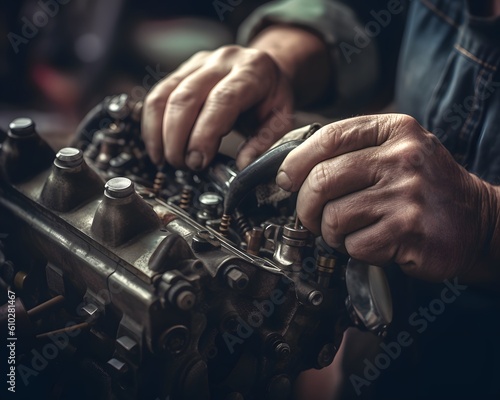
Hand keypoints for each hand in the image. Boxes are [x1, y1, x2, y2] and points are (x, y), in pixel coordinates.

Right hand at [142, 45, 293, 170]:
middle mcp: (223, 60)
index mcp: (252, 70)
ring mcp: (199, 63)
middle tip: (183, 165)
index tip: (197, 161)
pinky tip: (157, 147)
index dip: (205, 133)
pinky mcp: (182, 70)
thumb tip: (243, 166)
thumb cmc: (271, 96)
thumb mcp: (281, 118)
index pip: (222, 100)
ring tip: (167, 160)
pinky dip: (152, 124)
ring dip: (160, 133)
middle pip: (187, 97)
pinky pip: (158, 95)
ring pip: (165, 94)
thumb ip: (265, 142)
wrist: (264, 68)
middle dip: (178, 138)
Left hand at [276, 114, 498, 281]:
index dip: (296, 161)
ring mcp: (407, 194)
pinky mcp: (409, 231)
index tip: (285, 179)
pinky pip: (355, 245)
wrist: (476, 219)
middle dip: (306, 205)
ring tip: (350, 231)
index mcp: (395, 130)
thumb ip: (353, 151)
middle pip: (322, 179)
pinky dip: (355, 249)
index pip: (329, 137)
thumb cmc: (425, 186)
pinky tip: (374, 242)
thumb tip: (293, 168)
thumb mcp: (397, 150)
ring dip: (331, 232)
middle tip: (311, 216)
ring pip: (334, 217)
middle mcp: (402, 158)